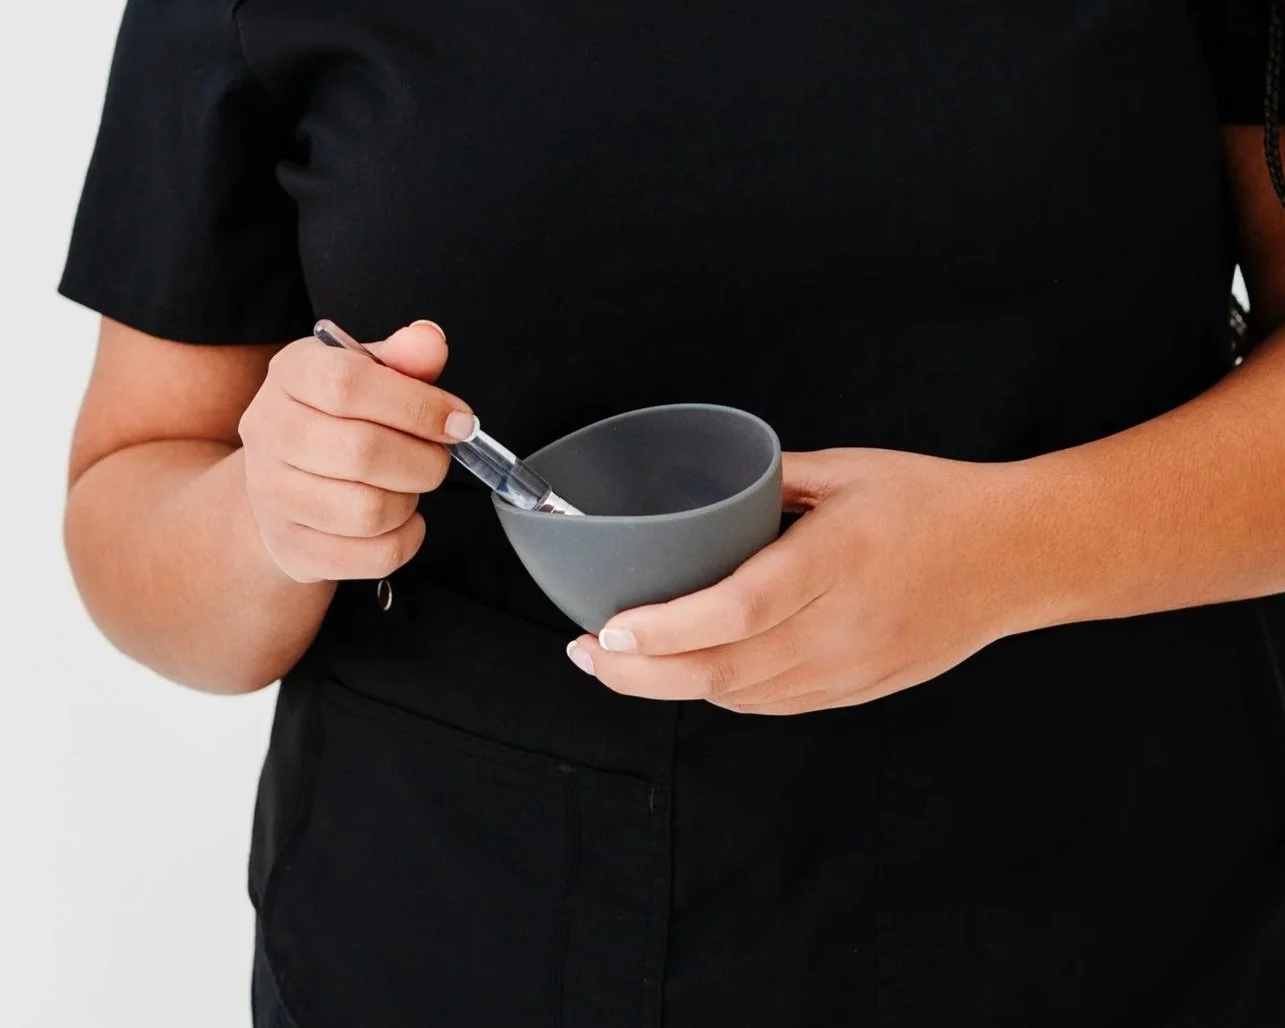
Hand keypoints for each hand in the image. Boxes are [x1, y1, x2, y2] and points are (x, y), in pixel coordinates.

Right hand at [239, 321, 475, 582]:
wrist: (285, 480)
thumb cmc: (340, 420)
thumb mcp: (370, 374)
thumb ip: (405, 358)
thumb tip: (429, 343)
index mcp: (291, 374)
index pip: (348, 383)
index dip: (417, 406)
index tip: (458, 421)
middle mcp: (269, 432)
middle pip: (362, 453)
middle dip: (424, 461)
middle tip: (437, 458)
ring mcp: (272, 495)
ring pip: (369, 511)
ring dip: (411, 501)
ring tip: (408, 486)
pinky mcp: (292, 548)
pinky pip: (374, 556)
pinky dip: (406, 539)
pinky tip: (401, 519)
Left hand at [565, 449, 1039, 713]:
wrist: (1018, 557)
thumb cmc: (936, 504)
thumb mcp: (850, 470)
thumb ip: (770, 481)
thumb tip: (709, 488)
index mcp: (835, 560)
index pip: (733, 611)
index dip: (662, 631)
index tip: (607, 630)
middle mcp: (841, 626)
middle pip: (722, 672)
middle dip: (639, 674)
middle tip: (585, 655)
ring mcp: (852, 668)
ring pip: (741, 698)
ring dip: (672, 688)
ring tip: (620, 666)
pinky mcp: (860, 689)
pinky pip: (774, 705)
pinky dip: (721, 694)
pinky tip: (690, 674)